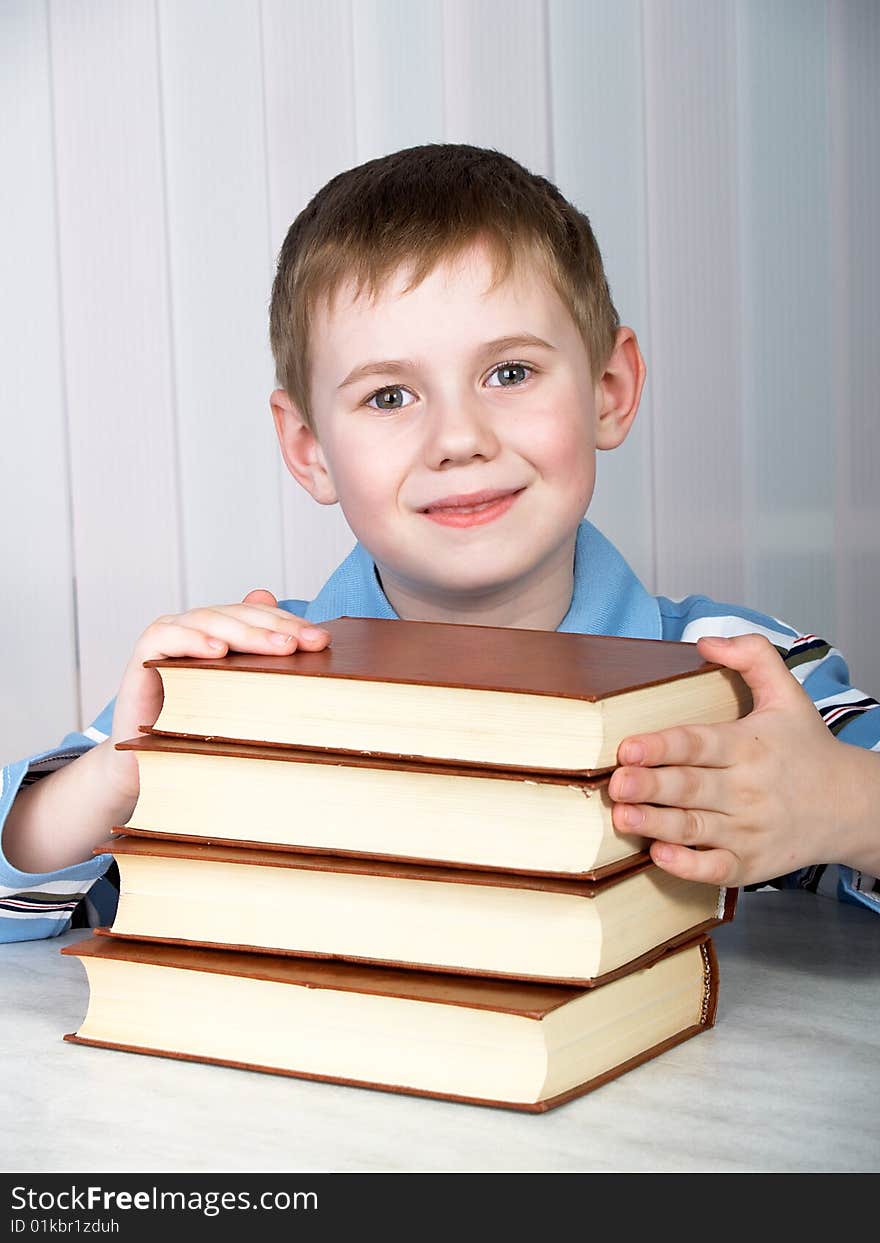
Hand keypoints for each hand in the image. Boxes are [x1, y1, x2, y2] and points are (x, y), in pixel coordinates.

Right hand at [105, 589, 329, 807]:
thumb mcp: (238, 702)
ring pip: (209, 620)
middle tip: (309, 643)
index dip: (290, 625)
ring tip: (278, 646)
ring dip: (246, 632)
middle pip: (239, 616)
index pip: (259, 618)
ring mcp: (169, 638)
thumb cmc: (195, 732)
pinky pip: (166, 637)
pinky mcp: (144, 654)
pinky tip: (218, 650)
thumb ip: (260, 668)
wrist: (147, 765)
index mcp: (222, 634)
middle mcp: (196, 629)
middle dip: (276, 628)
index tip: (322, 641)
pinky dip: (192, 639)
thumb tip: (296, 640)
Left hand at [608, 633, 862, 886]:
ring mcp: (748, 830)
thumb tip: (705, 640)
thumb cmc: (807, 748)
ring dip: (656, 824)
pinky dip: (688, 867)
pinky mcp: (750, 864)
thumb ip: (751, 656)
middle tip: (616, 783)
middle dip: (651, 786)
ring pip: (695, 829)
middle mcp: (747, 789)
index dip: (662, 746)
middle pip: (691, 788)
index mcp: (748, 745)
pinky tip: (660, 856)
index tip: (628, 747)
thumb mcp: (787, 693)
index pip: (699, 743)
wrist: (851, 806)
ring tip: (622, 816)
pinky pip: (716, 870)